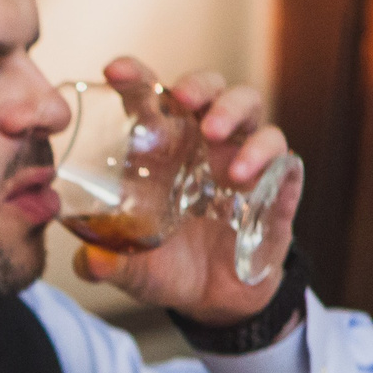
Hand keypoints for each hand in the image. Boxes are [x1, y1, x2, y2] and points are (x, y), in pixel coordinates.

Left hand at [72, 58, 300, 326]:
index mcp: (165, 150)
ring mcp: (242, 162)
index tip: (114, 70)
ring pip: (250, 110)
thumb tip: (88, 262)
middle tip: (184, 100)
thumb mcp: (133, 268)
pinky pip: (284, 162)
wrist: (216, 301)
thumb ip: (106, 265)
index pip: (152, 99)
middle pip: (209, 90)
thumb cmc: (169, 266)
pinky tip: (253, 177)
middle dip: (198, 85)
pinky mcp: (276, 190)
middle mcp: (205, 146)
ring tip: (215, 136)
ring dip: (234, 112)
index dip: (136, 77)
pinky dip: (272, 160)